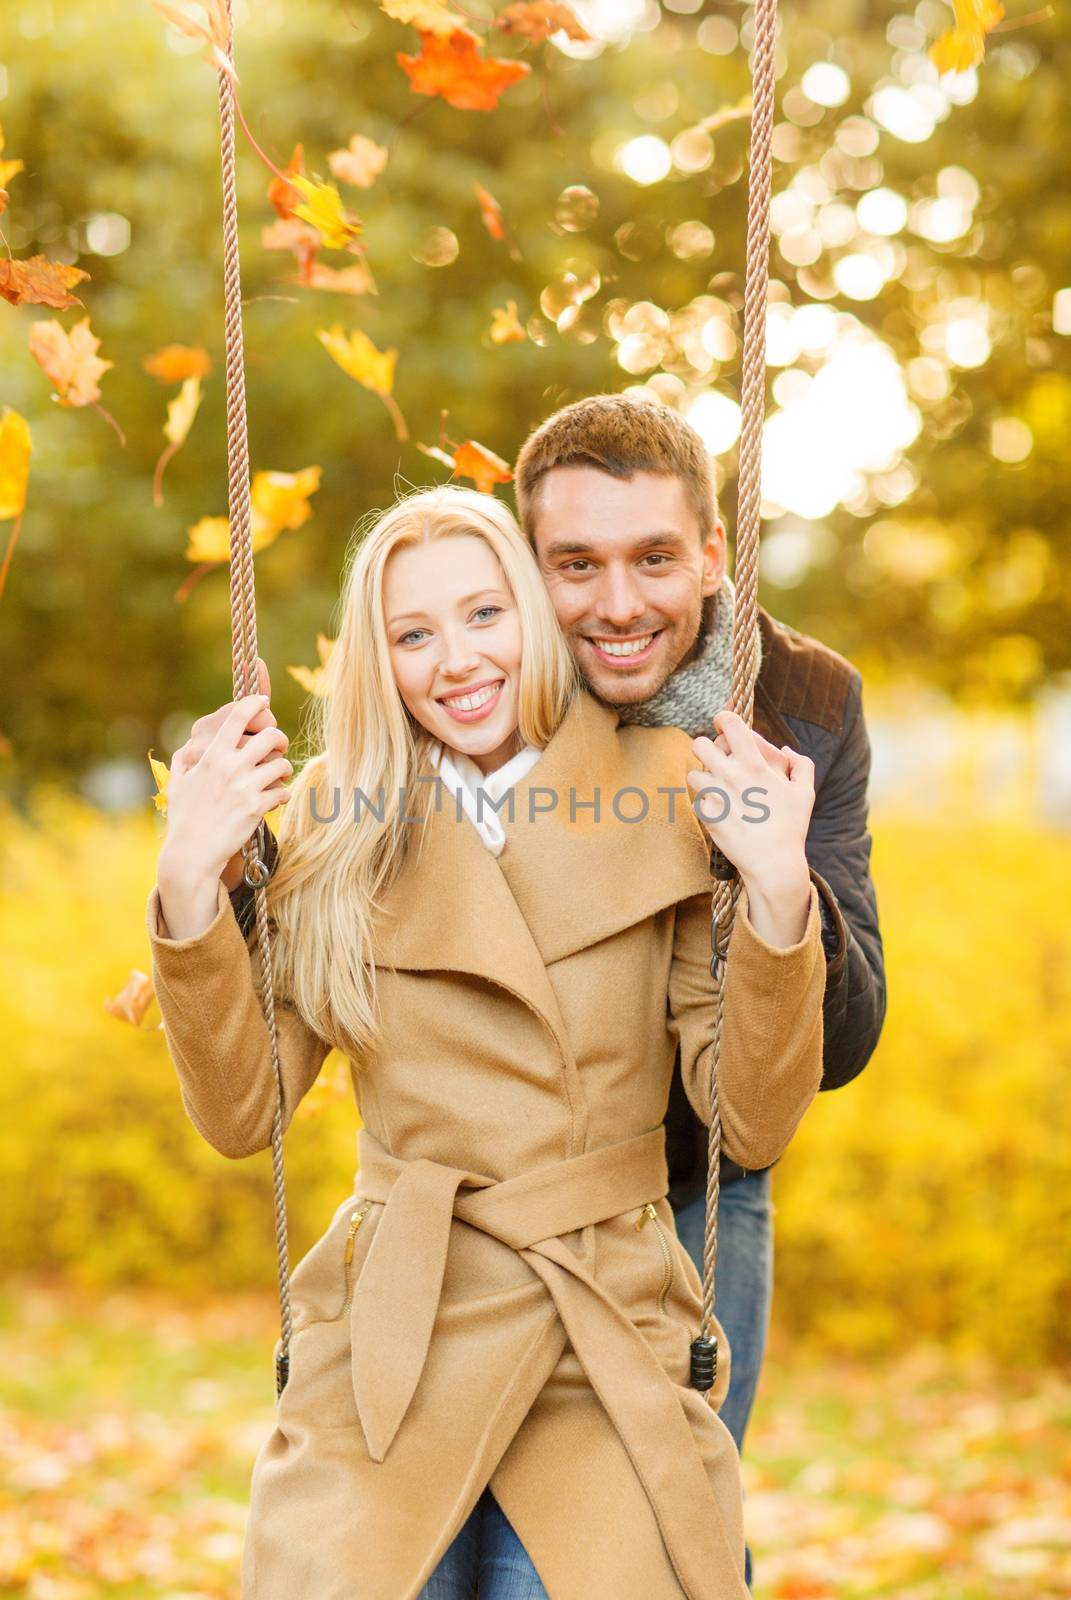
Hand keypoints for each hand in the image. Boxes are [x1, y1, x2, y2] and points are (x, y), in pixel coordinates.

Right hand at [160, 675, 292, 890]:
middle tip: (278, 746)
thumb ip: (185, 759)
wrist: (192, 853)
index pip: (237, 717)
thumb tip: (190, 745)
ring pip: (281, 764)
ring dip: (283, 768)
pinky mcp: (257, 808)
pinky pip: (282, 792)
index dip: (254, 703)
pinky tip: (274, 798)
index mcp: (211, 756)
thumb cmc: (183, 817)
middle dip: (279, 738)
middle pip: (270, 736)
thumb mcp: (177, 782)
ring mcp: (245, 788)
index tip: (262, 701)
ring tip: (278, 774)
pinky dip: (281, 794)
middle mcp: (230, 768)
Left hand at [685, 710, 814, 898]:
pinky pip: (696, 801)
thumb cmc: (791, 828)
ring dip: (703, 779)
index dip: (723, 719)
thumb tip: (787, 750)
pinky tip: (719, 812)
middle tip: (714, 759)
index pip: (730, 725)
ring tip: (716, 789)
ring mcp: (716, 796)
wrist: (773, 863)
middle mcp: (732, 776)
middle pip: (699, 745)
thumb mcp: (805, 793)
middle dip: (705, 748)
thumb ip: (801, 765)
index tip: (722, 724)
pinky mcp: (706, 816)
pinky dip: (704, 805)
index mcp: (755, 765)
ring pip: (694, 774)